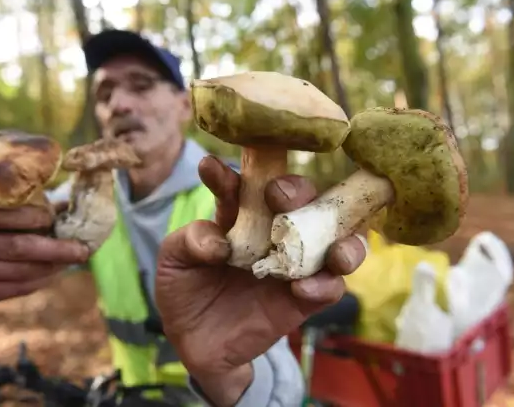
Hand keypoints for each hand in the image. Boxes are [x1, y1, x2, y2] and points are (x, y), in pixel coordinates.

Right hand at [0, 203, 89, 303]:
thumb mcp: (10, 210)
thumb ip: (39, 207)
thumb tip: (78, 209)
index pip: (8, 214)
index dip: (38, 217)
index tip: (59, 219)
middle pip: (17, 247)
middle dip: (55, 249)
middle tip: (83, 250)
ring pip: (20, 272)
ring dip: (52, 267)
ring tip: (71, 260)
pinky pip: (17, 289)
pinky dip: (40, 281)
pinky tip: (52, 273)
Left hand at [155, 156, 366, 405]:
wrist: (193, 344)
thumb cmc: (184, 292)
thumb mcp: (173, 263)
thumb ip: (189, 242)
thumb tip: (220, 243)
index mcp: (237, 217)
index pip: (239, 187)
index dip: (227, 175)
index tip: (208, 169)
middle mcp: (271, 233)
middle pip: (300, 199)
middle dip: (296, 190)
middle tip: (279, 196)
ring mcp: (291, 264)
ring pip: (334, 239)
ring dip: (340, 237)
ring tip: (331, 246)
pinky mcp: (302, 299)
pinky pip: (330, 287)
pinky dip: (325, 284)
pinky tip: (301, 287)